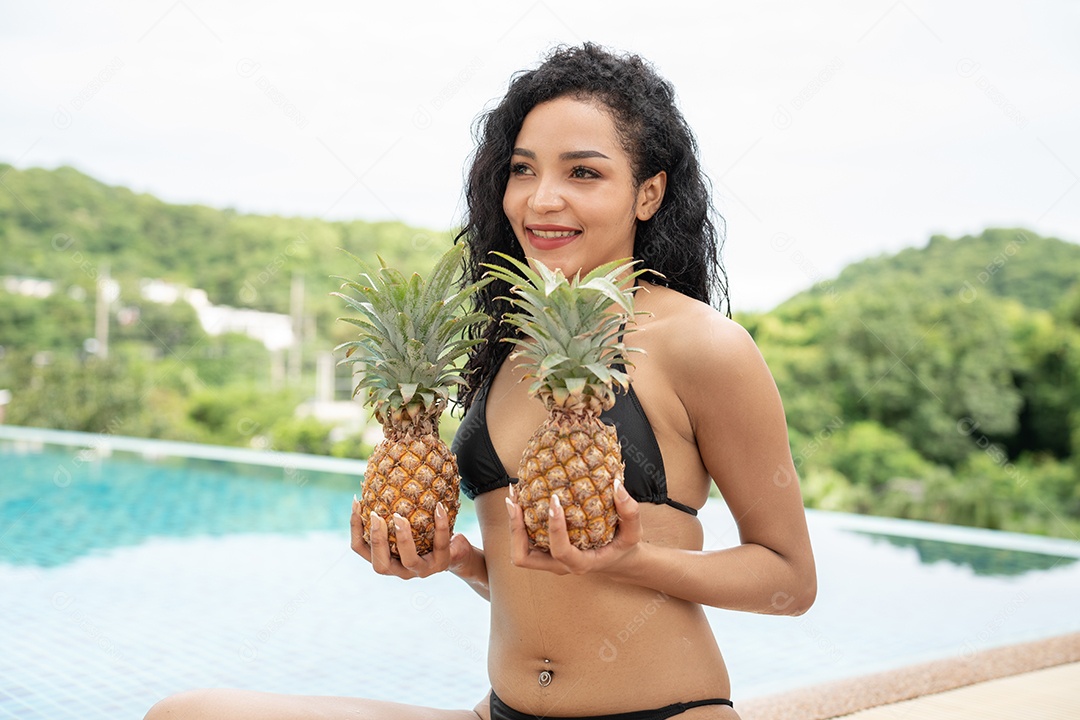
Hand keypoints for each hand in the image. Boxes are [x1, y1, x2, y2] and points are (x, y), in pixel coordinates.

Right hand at [350, 496, 475, 579]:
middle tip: (376, 516)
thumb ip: (389, 513)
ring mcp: (422, 570)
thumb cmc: (423, 536)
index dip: (355, 527)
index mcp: (386, 560)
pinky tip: (438, 507)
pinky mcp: (442, 563)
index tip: (358, 502)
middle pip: (380, 565)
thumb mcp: (404, 527)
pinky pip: (440, 544)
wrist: (455, 554)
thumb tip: (374, 481)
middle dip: (376, 540)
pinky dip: (439, 525)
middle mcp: (400, 571)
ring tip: (400, 517)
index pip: (361, 549)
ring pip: (409, 560)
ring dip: (402, 538)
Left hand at [505, 479, 642, 575]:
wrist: (617, 560)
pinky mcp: (545, 551)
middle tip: (515, 501)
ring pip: (519, 551)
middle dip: (516, 530)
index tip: (554, 500)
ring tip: (513, 496)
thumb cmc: (623, 547)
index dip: (555, 527)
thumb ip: (630, 512)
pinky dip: (519, 522)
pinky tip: (522, 498)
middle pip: (524, 558)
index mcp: (581, 563)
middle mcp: (560, 565)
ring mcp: (550, 560)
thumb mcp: (634, 533)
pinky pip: (524, 541)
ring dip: (513, 526)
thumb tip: (617, 486)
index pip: (561, 550)